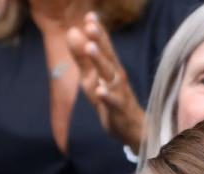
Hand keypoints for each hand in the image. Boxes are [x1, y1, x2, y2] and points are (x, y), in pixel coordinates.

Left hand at [66, 12, 145, 149]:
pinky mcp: (118, 109)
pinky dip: (106, 95)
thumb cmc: (110, 99)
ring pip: (109, 75)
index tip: (90, 15)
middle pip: (107, 56)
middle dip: (99, 40)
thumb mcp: (92, 78)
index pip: (104, 45)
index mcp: (110, 66)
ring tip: (90, 48)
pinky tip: (100, 90)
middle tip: (90, 25)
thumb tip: (72, 31)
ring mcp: (119, 92)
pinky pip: (112, 101)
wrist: (131, 128)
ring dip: (100, 61)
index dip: (97, 31)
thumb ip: (81, 57)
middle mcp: (116, 75)